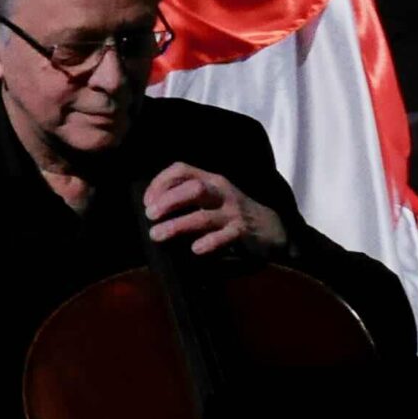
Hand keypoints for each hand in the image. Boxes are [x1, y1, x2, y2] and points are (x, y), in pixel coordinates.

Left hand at [144, 162, 288, 259]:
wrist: (271, 227)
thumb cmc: (232, 211)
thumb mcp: (213, 196)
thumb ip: (189, 195)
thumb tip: (153, 206)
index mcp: (211, 179)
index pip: (182, 169)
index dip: (160, 182)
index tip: (146, 202)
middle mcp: (221, 192)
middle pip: (194, 188)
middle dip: (168, 200)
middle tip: (150, 215)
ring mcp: (233, 212)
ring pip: (203, 216)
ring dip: (177, 225)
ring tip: (157, 235)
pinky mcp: (243, 233)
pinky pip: (225, 237)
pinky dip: (209, 243)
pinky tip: (195, 249)